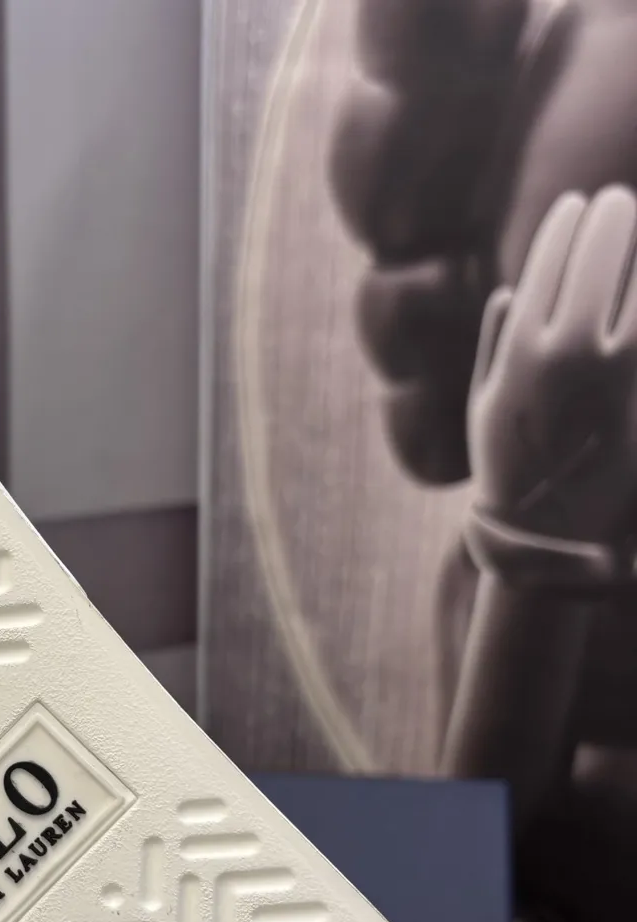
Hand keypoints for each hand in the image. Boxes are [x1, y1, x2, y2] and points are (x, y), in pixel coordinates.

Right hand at [468, 187, 636, 561]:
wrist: (552, 532)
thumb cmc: (513, 465)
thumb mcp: (485, 406)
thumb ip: (493, 345)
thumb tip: (511, 292)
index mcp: (519, 350)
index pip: (549, 263)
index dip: (567, 226)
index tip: (578, 207)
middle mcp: (567, 352)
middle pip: (601, 258)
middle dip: (614, 221)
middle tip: (622, 204)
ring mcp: (615, 371)